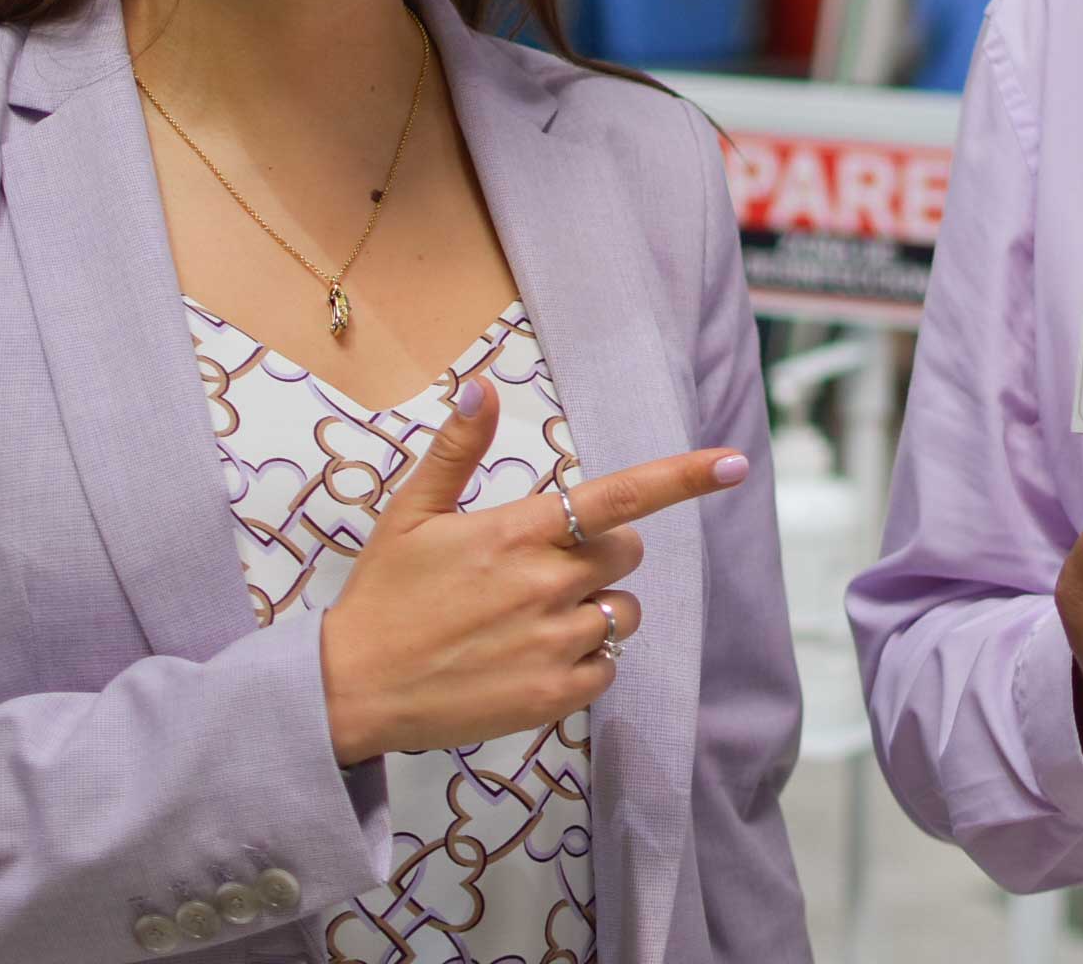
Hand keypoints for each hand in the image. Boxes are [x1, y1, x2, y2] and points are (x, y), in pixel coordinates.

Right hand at [319, 378, 750, 763]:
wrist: (349, 692)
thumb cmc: (382, 597)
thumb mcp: (411, 514)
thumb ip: (457, 450)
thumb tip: (480, 386)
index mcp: (518, 532)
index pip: (619, 497)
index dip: (682, 478)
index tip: (732, 463)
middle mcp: (546, 585)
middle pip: (626, 555)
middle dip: (601, 556)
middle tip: (542, 570)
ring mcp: (553, 644)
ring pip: (623, 613)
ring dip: (595, 611)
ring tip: (531, 620)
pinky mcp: (553, 697)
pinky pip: (606, 670)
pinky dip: (584, 664)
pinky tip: (531, 660)